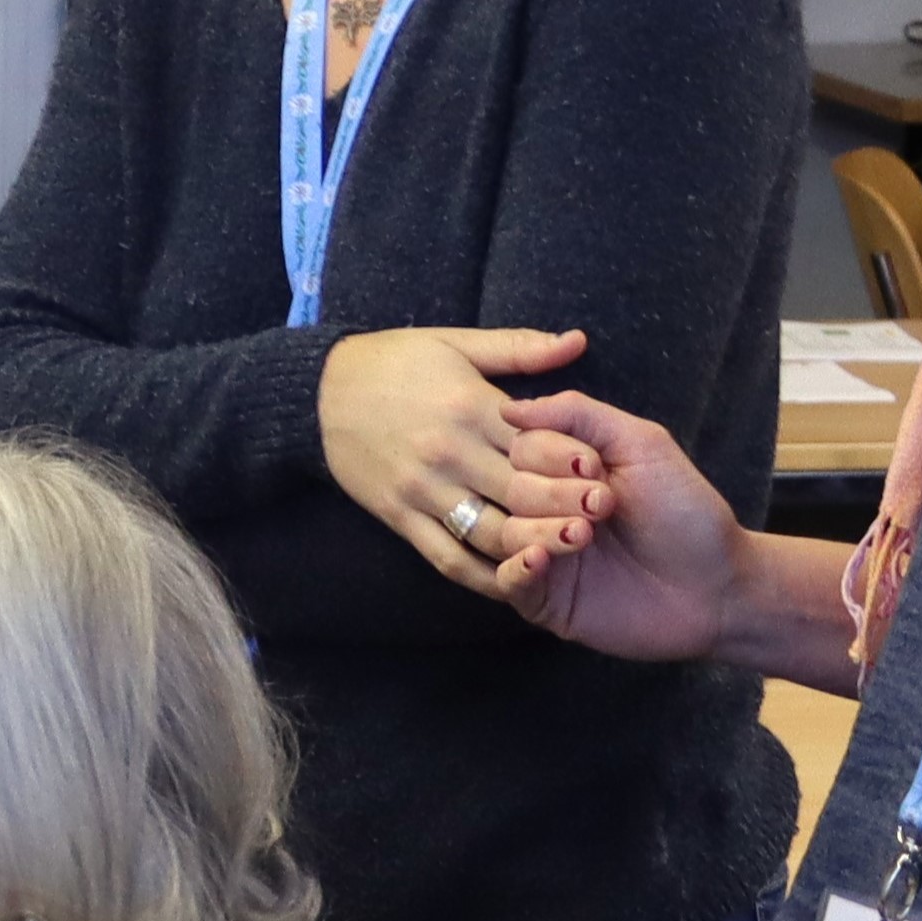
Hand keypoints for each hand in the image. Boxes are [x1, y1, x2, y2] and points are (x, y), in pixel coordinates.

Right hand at [321, 325, 606, 583]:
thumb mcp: (457, 342)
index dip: (576, 458)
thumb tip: (579, 341)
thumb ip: (520, 348)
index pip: (537, 439)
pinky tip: (514, 579)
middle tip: (606, 515)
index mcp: (469, 406)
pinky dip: (482, 575)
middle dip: (568, 505)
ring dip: (534, 544)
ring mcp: (422, 489)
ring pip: (489, 530)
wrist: (315, 394)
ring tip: (571, 547)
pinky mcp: (399, 517)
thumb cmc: (392, 361)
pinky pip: (446, 557)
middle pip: (521, 489)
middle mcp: (448, 451)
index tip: (606, 469)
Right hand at [483, 389, 745, 662]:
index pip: (521, 447)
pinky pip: (505, 581)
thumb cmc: (686, 511)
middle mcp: (548, 510)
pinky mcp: (544, 600)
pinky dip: (516, 567)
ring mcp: (544, 555)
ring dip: (541, 528)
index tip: (592, 466)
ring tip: (585, 536)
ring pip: (504, 532)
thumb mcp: (641, 444)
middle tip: (602, 505)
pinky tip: (540, 559)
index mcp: (566, 471)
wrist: (717, 584)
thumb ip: (579, 415)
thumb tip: (509, 409)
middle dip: (552, 492)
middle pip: (509, 488)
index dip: (548, 453)